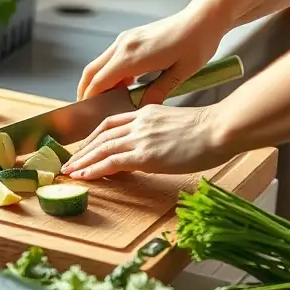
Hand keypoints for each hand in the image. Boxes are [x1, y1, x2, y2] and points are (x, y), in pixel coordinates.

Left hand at [61, 103, 231, 179]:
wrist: (220, 128)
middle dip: (83, 149)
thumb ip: (163, 131)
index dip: (95, 136)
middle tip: (71, 161)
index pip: (112, 123)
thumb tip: (160, 144)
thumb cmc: (211, 129)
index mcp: (147, 112)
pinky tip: (84, 176)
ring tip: (69, 172)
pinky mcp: (145, 155)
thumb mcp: (180, 124)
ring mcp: (141, 138)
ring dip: (82, 161)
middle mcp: (139, 122)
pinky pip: (111, 162)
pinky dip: (94, 170)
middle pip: (101, 135)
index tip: (86, 146)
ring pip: (102, 148)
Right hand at [77, 3, 224, 105]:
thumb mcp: (181, 73)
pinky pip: (111, 57)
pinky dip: (110, 72)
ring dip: (99, 82)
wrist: (202, 19)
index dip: (90, 99)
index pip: (99, 81)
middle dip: (86, 91)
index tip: (88, 115)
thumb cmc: (196, 44)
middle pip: (91, 71)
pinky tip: (127, 84)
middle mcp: (123, 45)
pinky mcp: (131, 37)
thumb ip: (158, 92)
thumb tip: (140, 108)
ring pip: (100, 63)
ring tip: (112, 101)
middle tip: (89, 111)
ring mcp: (126, 39)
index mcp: (132, 56)